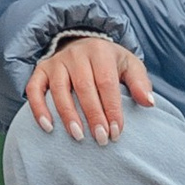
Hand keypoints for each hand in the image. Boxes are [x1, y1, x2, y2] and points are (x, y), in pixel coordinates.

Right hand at [25, 33, 154, 143]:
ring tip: (78, 137)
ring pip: (59, 89)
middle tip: (101, 140)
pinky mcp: (41, 70)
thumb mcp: (129, 66)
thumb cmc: (109, 63)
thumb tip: (149, 103)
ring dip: (68, 115)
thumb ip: (140, 83)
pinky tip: (48, 127)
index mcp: (100, 51)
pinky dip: (38, 108)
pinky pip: (34, 89)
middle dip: (93, 115)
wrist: (83, 45)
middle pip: (84, 87)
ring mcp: (56, 61)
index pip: (106, 82)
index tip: (116, 132)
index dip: (112, 108)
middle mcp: (76, 54)